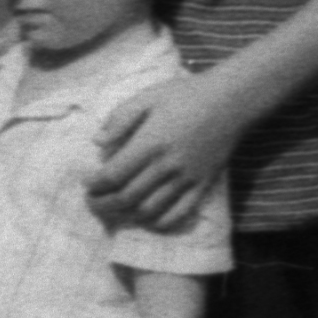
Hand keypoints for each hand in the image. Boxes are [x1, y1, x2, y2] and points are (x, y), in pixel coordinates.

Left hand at [90, 75, 236, 234]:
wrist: (230, 100)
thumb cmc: (185, 95)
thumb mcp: (147, 97)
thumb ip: (119, 119)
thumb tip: (97, 142)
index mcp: (150, 143)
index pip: (113, 175)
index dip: (94, 185)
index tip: (86, 183)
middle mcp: (167, 166)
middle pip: (126, 197)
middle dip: (103, 204)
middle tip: (92, 201)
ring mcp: (186, 179)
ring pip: (149, 210)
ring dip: (126, 215)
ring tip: (114, 209)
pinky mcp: (202, 186)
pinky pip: (178, 214)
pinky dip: (159, 222)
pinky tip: (146, 218)